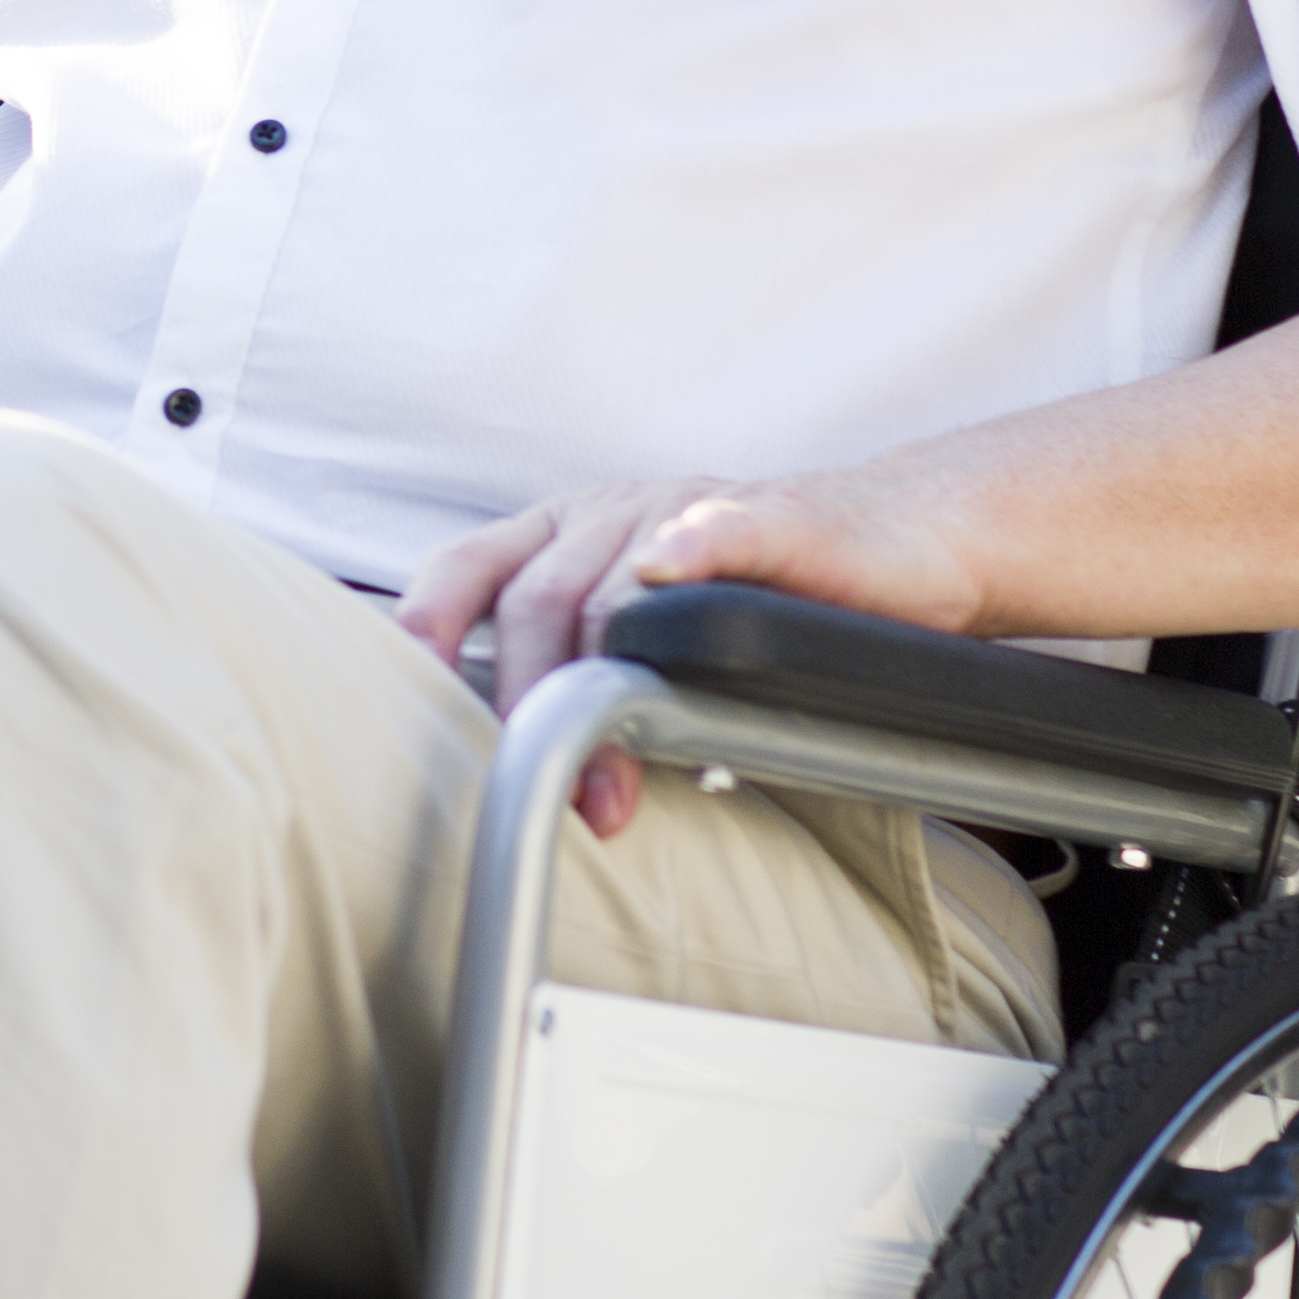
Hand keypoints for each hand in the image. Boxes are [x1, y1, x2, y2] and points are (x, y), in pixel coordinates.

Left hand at [395, 475, 986, 837]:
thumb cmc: (764, 597)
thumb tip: (509, 772)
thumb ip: (584, 677)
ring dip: (603, 685)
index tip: (396, 713)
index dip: (422, 634)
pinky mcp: (776, 514)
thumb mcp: (651, 632)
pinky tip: (670, 571)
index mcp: (564, 534)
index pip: (464, 571)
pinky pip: (724, 525)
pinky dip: (692, 546)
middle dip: (529, 706)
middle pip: (534, 599)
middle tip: (537, 793)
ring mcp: (689, 505)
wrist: (903, 538)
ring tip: (608, 786)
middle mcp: (611, 512)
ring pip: (614, 585)